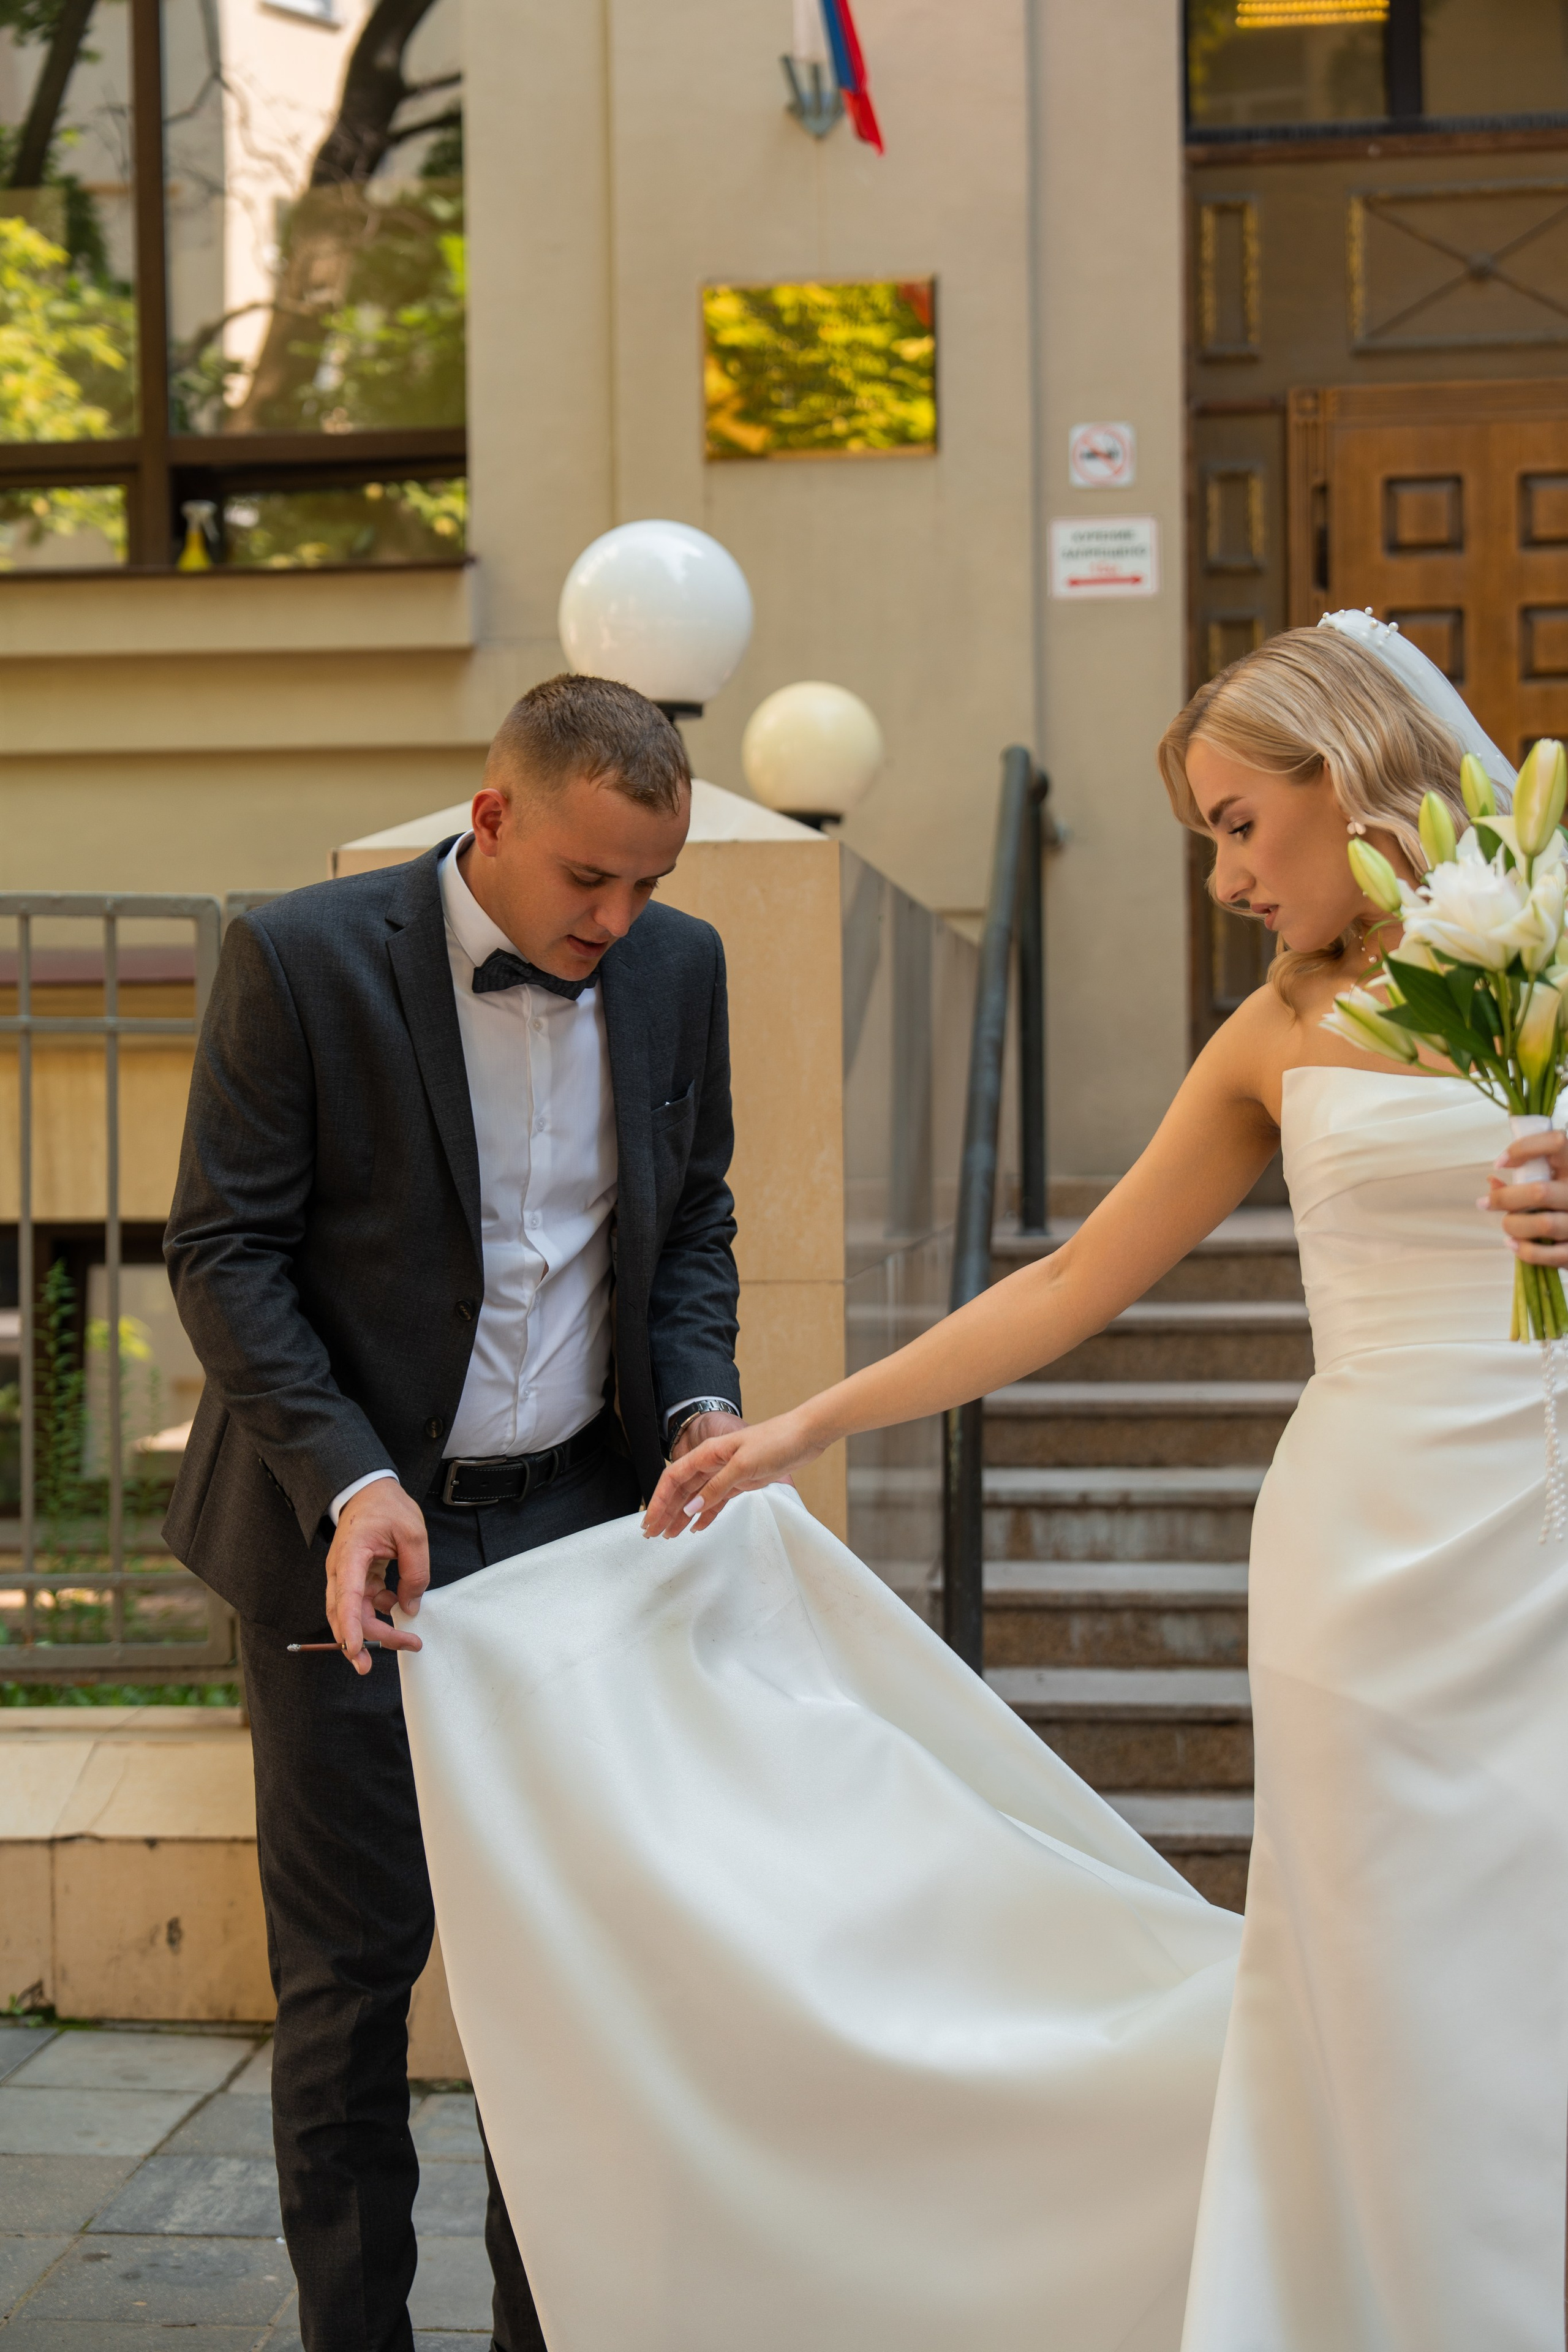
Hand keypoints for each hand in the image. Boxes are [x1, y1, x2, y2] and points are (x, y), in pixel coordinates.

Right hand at [324, 1480, 429, 1673]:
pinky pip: (364, 1604)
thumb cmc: (386, 1507)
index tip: (354, 1648)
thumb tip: (409, 1607)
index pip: (347, 1596)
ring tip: (404, 1641)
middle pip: (346, 1613)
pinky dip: (380, 1612)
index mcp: (351, 1555)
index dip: (349, 1625)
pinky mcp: (355, 1578)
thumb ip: (415, 1572)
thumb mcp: (413, 1533)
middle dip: (367, 1639)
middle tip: (402, 1648)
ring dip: (374, 1631)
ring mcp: (346, 1576)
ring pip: (353, 1614)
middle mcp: (341, 1570)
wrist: (368, 1491)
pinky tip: (398, 1609)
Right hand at [643, 1406, 826, 1537]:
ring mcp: (726, 1473)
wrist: (804, 1436)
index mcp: (708, 1454)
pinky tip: (697, 1527)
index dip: (659, 1501)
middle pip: (681, 1490)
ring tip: (669, 1534)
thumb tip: (690, 1507)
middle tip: (652, 1533)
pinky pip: (716, 1500)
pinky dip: (705, 1514)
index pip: (673, 1479)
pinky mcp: (741, 1481)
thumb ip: (716, 1487)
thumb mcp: (743, 1465)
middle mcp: (713, 1463)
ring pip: (696, 1497)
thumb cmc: (775, 1441)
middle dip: (665, 1511)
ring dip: (681, 1515)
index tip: (650, 1521)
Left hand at [1482, 1129, 1567, 1264]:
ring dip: (1513, 1225)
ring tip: (1507, 1225)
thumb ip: (1524, 1181)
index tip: (1500, 1163)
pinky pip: (1543, 1254)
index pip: (1556, 1142)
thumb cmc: (1561, 1207)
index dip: (1524, 1148)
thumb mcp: (1549, 1185)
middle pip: (1540, 1192)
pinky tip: (1512, 1243)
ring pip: (1542, 1223)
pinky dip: (1522, 1249)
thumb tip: (1492, 1181)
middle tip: (1486, 1203)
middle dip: (1504, 1199)